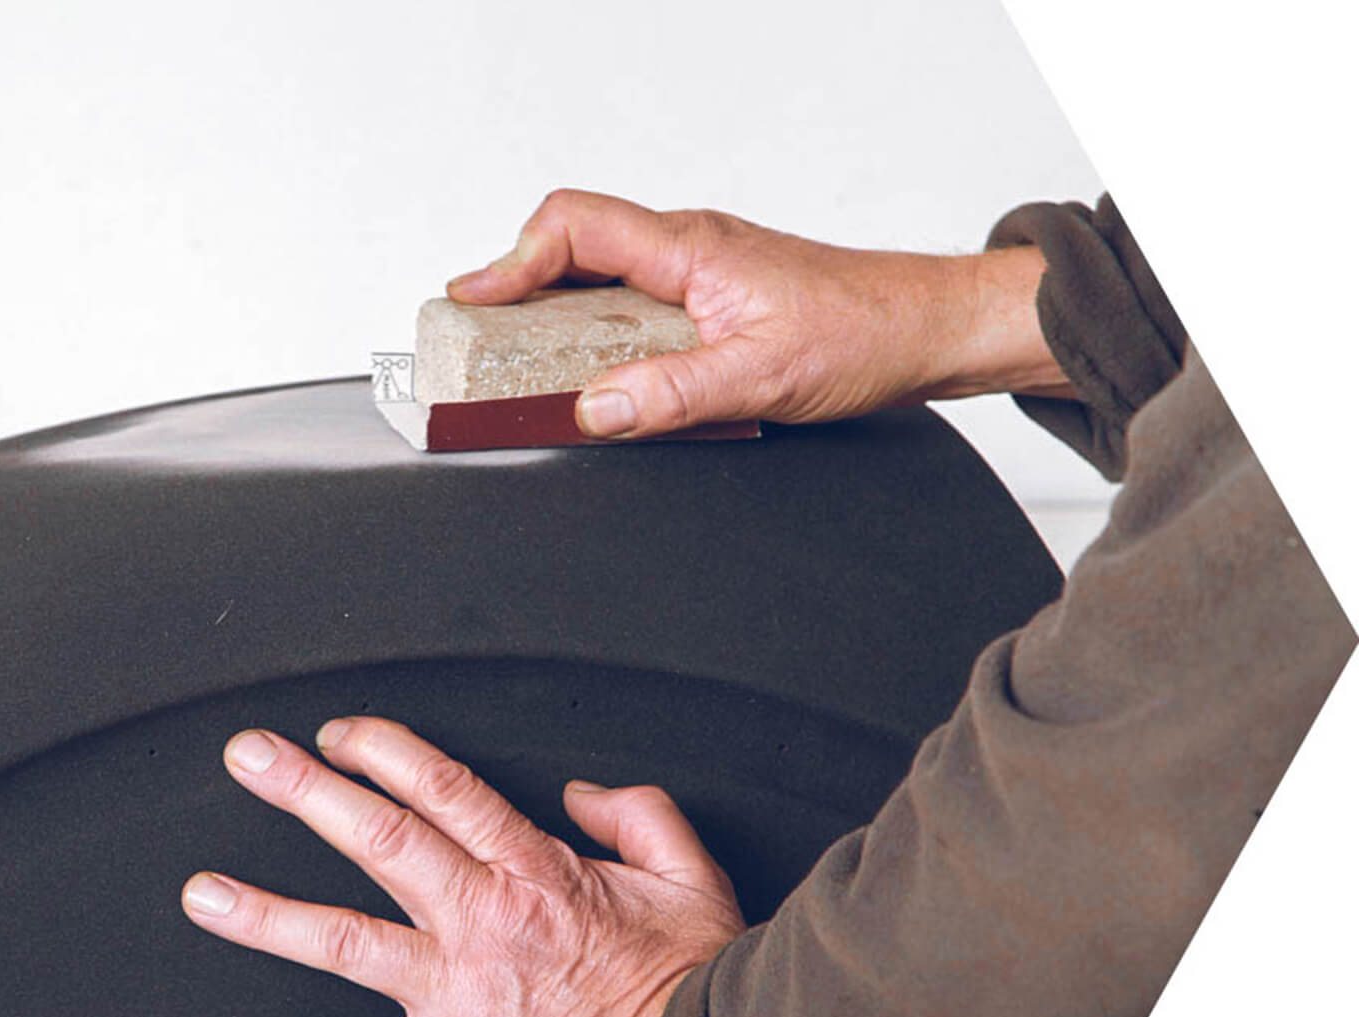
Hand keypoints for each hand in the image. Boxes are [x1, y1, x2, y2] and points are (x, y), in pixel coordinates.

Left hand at [180, 717, 745, 1016]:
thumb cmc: (692, 989)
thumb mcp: (688, 877)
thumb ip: (637, 815)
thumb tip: (581, 791)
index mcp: (534, 871)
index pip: (443, 789)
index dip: (385, 750)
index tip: (340, 734)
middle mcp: (482, 920)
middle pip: (378, 838)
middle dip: (304, 790)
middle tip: (250, 757)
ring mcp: (458, 990)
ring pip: (345, 940)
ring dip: (268, 914)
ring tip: (206, 895)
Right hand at [446, 188, 1074, 437]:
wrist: (926, 329)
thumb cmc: (865, 331)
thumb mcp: (762, 374)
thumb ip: (673, 393)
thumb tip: (596, 409)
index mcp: (690, 248)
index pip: (574, 225)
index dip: (510, 261)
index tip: (472, 303)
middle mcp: (687, 250)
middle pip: (571, 248)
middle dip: (516, 291)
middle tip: (479, 342)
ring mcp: (697, 272)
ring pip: (600, 277)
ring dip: (556, 315)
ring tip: (523, 365)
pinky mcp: (709, 299)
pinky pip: (633, 303)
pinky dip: (598, 334)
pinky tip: (599, 375)